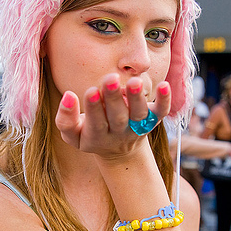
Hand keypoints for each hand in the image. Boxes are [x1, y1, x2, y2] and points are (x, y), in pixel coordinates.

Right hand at [55, 73, 170, 157]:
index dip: (94, 108)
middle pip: (118, 117)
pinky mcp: (152, 120)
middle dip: (114, 98)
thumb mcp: (72, 134)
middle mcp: (119, 133)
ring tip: (135, 82)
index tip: (91, 91)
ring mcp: (137, 127)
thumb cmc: (90, 134)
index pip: (95, 123)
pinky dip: (165, 101)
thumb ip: (65, 119)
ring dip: (137, 98)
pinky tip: (165, 85)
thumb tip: (68, 96)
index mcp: (97, 137)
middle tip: (110, 79)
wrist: (119, 152)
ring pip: (139, 114)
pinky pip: (160, 112)